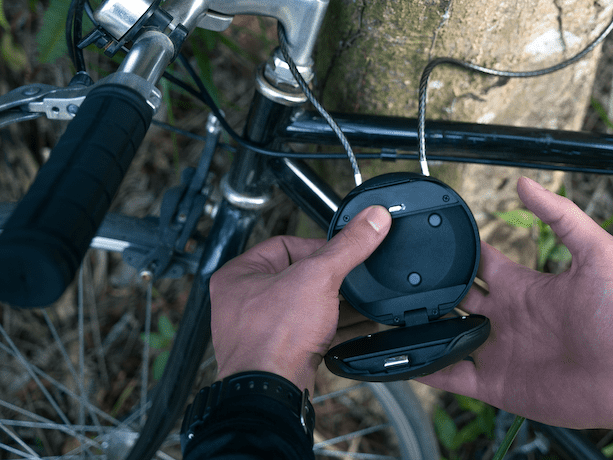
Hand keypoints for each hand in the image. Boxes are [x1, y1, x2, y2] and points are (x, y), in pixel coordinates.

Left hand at [209, 205, 391, 391]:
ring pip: (306, 305)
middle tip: (352, 278)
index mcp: (239, 274)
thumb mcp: (319, 277)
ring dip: (336, 305)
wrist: (272, 394)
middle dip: (331, 279)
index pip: (284, 244)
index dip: (318, 246)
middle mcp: (243, 301)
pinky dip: (334, 328)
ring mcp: (259, 330)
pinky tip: (357, 326)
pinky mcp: (278, 352)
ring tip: (361, 302)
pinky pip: (310, 331)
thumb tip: (373, 218)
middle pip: (298, 275)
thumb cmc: (273, 338)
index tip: (342, 251)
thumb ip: (349, 246)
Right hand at [415, 177, 612, 438]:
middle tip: (397, 276)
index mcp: (521, 284)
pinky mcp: (495, 383)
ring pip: (446, 335)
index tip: (427, 233)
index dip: (455, 247)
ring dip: (422, 328)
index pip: (478, 260)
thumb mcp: (597, 252)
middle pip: (454, 296)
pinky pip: (451, 376)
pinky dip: (426, 369)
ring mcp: (497, 350)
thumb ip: (561, 216)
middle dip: (428, 287)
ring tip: (389, 317)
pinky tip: (402, 359)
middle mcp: (504, 315)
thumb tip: (525, 181)